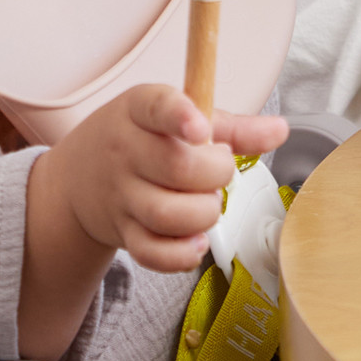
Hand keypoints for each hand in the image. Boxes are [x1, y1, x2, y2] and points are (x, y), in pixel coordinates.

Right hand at [36, 87, 287, 274]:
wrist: (79, 178)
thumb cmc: (144, 139)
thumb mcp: (181, 119)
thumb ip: (233, 127)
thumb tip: (282, 130)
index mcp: (139, 110)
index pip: (156, 106)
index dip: (180, 116)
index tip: (200, 127)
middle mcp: (124, 151)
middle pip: (176, 167)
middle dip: (216, 173)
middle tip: (219, 167)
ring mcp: (120, 196)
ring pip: (166, 214)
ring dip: (204, 213)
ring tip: (208, 202)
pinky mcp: (122, 233)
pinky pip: (152, 253)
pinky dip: (182, 253)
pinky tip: (196, 240)